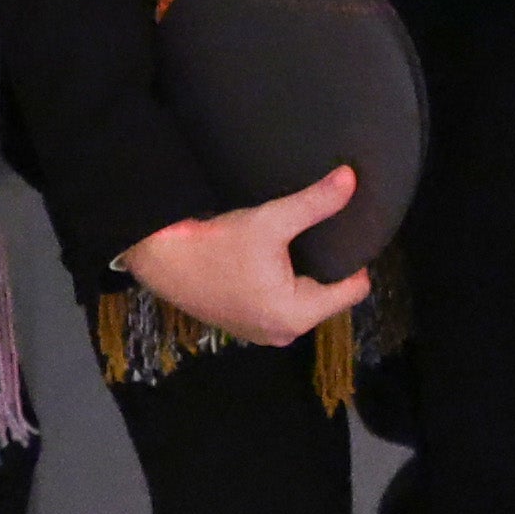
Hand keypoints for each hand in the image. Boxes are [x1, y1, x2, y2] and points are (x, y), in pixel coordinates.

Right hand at [119, 171, 372, 346]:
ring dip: (303, 277)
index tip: (347, 234)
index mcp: (297, 315)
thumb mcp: (270, 220)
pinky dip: (281, 287)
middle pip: (329, 297)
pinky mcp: (245, 327)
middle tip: (320, 236)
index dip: (354, 259)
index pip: (353, 291)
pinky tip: (272, 263)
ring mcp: (263, 334)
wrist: (160, 259)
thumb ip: (315, 203)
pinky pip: (281, 306)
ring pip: (304, 301)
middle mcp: (284, 333)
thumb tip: (350, 179)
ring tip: (297, 247)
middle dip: (327, 268)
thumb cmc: (215, 245)